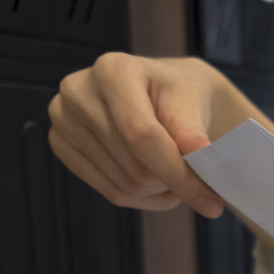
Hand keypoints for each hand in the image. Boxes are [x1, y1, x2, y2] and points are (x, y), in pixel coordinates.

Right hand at [48, 53, 225, 216]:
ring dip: (160, 191)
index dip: (177, 174)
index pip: (141, 136)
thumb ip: (194, 134)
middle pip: (134, 165)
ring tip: (176, 173)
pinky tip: (157, 182)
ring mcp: (63, 119)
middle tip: (196, 177)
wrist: (160, 92)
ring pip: (124, 185)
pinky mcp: (61, 145)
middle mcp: (78, 91)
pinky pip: (110, 191)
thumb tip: (201, 160)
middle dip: (173, 181)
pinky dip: (143, 197)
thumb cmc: (178, 94)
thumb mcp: (193, 105)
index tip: (212, 203)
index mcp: (112, 70)